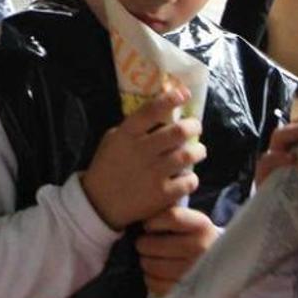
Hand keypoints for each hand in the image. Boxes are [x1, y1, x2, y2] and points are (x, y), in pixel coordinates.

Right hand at [81, 88, 205, 230]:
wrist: (99, 203)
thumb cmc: (107, 167)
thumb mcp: (113, 140)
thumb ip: (134, 127)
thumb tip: (162, 112)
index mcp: (127, 135)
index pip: (151, 110)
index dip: (170, 99)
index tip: (183, 94)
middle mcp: (141, 151)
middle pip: (178, 132)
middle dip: (193, 126)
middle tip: (195, 127)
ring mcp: (153, 174)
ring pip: (188, 155)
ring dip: (198, 150)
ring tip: (197, 151)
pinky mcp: (161, 194)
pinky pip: (188, 181)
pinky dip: (191, 178)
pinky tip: (186, 177)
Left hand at [137, 207, 218, 296]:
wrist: (223, 265)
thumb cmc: (196, 239)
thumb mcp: (191, 221)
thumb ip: (170, 215)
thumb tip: (142, 217)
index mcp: (201, 226)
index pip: (171, 217)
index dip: (152, 222)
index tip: (149, 226)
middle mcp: (201, 248)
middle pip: (151, 244)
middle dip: (144, 244)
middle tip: (146, 245)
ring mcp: (194, 271)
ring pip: (150, 265)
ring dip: (146, 262)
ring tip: (152, 259)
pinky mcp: (186, 291)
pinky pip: (154, 283)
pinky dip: (150, 278)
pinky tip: (157, 273)